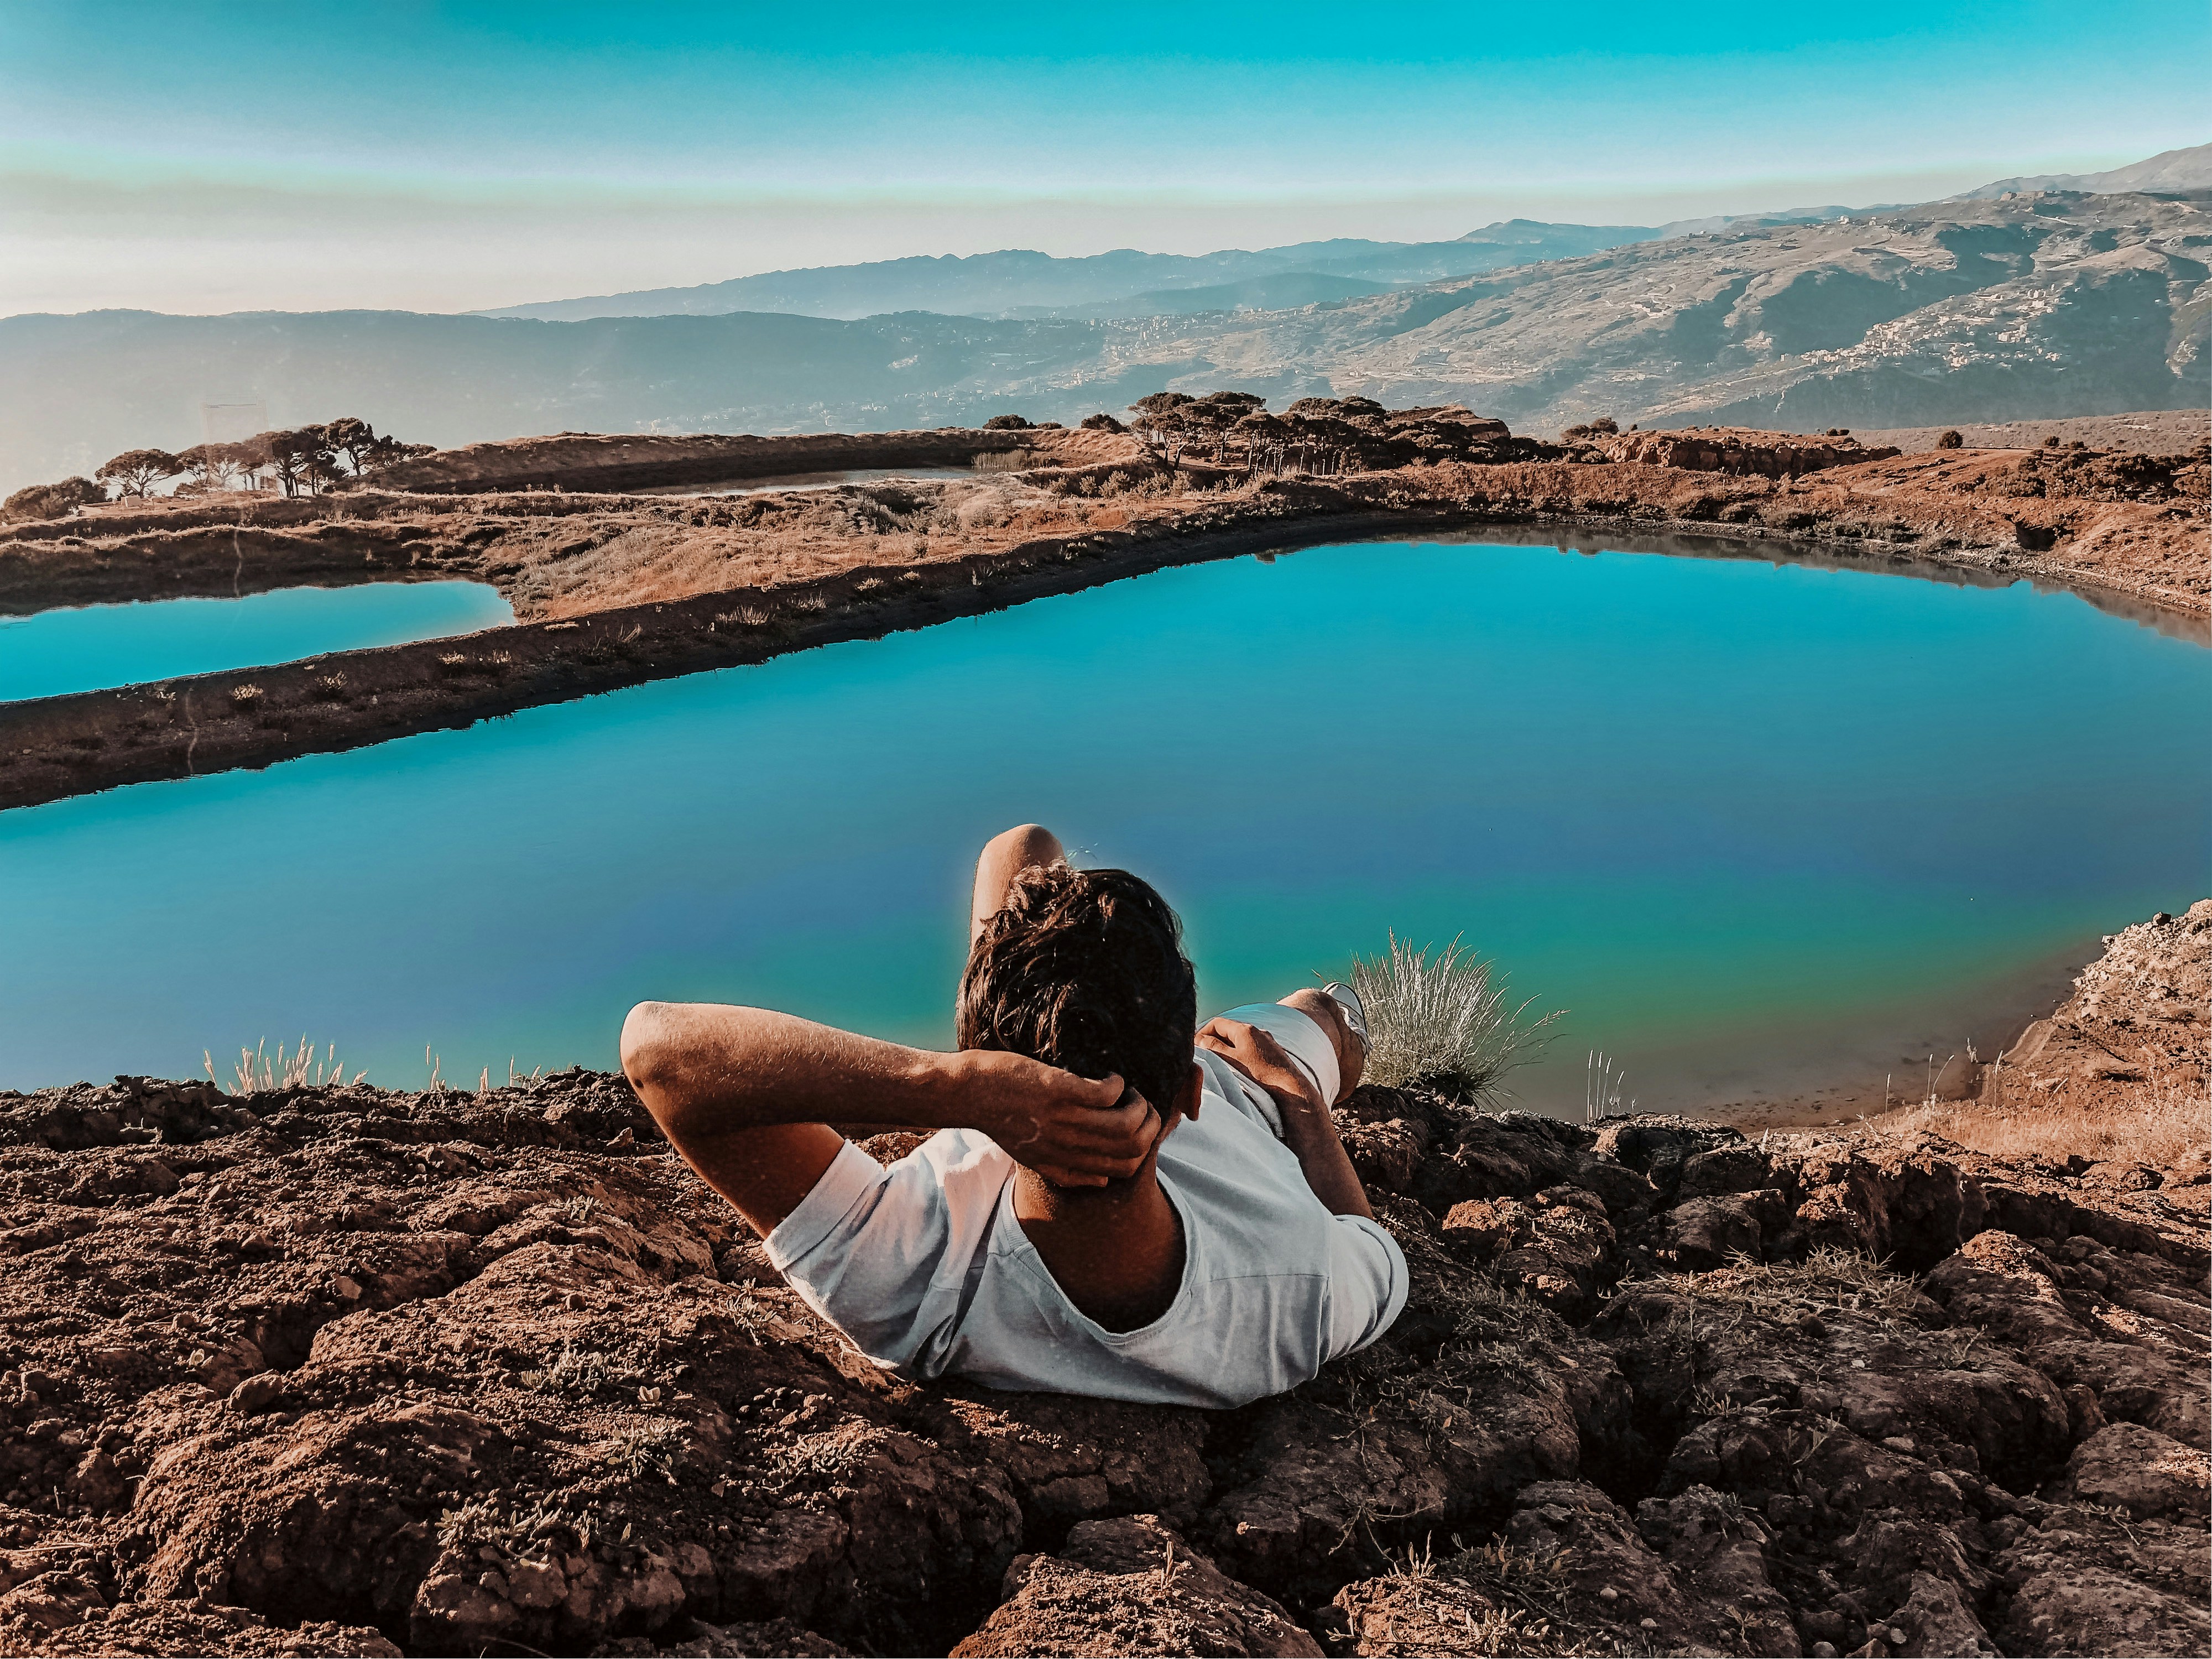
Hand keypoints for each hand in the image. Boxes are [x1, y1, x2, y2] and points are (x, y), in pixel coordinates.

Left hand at [955, 1051, 1159, 1186]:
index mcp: (1064, 1164)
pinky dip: (1116, 1084)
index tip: (1139, 1128)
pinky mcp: (1058, 1091)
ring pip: (1124, 1123)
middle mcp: (1066, 1146)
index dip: (1143, 1149)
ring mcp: (1062, 1119)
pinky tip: (1110, 1077)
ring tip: (1130, 1091)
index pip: (1123, 1169)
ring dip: (1138, 1104)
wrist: (969, 1094)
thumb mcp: (1034, 1157)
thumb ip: (1068, 1172)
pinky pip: (1105, 1094)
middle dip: (1149, 1124)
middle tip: (1141, 1104)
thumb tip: (1102, 1181)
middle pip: (1131, 1147)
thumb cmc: (1002, 1119)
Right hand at [1196, 1018, 1325, 1117]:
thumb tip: (1200, 1039)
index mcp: (1244, 1029)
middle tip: (1204, 1053)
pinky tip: (1240, 1066)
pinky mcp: (1273, 1051)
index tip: (1195, 1045)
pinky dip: (1241, 1052)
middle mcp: (1257, 1030)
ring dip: (1227, 1047)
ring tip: (1220, 1061)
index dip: (1202, 1032)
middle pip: (1229, 1029)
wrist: (1290, 1087)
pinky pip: (1252, 1047)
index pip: (1217, 1023)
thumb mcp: (1232, 1061)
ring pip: (1240, 1039)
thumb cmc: (1261, 1075)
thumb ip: (1214, 1048)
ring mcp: (1267, 1040)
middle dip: (1214, 1039)